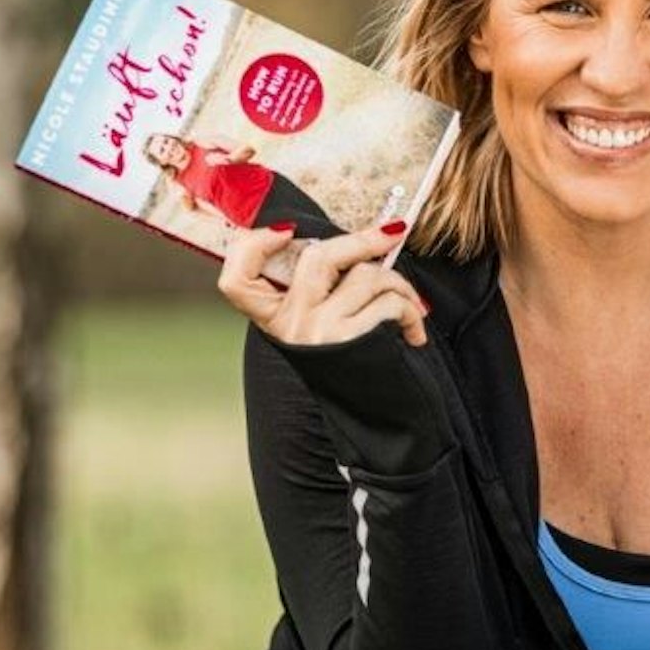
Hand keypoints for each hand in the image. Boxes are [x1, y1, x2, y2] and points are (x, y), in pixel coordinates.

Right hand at [219, 222, 428, 347]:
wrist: (372, 419)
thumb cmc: (347, 366)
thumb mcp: (317, 329)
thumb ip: (317, 291)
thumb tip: (356, 241)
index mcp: (272, 318)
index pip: (236, 279)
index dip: (252, 246)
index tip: (285, 230)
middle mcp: (290, 325)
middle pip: (317, 257)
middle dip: (364, 240)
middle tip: (393, 234)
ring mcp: (317, 331)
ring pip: (364, 275)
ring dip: (398, 283)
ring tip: (411, 303)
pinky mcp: (349, 340)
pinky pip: (387, 301)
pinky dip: (409, 309)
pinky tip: (413, 330)